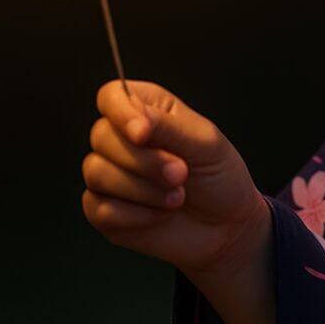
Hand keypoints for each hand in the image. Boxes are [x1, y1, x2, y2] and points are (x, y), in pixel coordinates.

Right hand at [81, 78, 268, 278]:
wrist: (227, 226)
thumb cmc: (220, 177)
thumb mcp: (206, 144)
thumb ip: (168, 127)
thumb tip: (135, 121)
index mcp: (146, 112)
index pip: (111, 97)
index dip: (120, 113)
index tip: (142, 133)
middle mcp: (122, 141)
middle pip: (101, 136)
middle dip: (144, 161)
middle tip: (181, 173)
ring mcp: (109, 176)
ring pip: (97, 173)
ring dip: (142, 190)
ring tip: (176, 196)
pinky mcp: (104, 211)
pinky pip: (100, 209)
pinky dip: (136, 215)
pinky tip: (160, 214)